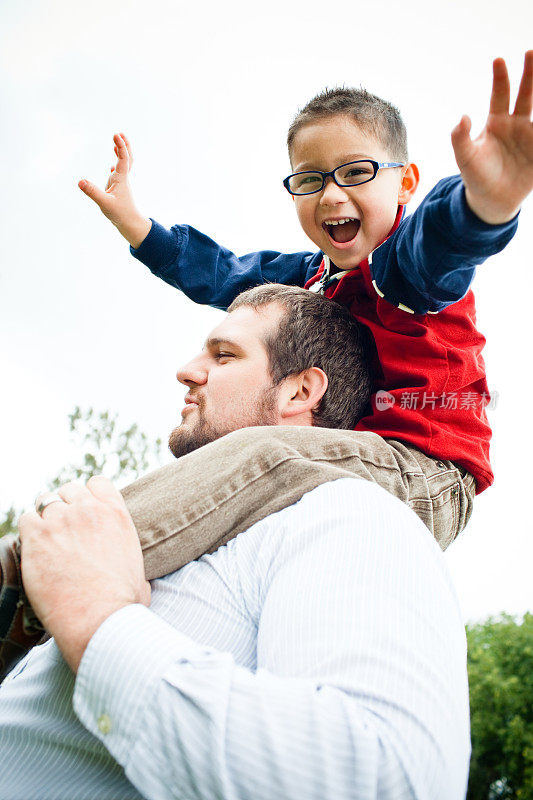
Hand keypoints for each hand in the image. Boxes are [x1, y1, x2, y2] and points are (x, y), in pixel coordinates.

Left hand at [18, 477, 150, 672]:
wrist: (101, 619)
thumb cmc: (123, 604)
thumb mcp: (140, 574)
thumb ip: (130, 564)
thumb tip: (138, 582)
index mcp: (116, 514)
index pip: (97, 483)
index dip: (88, 496)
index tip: (83, 513)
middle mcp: (89, 510)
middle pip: (68, 490)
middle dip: (64, 507)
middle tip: (62, 531)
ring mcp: (62, 520)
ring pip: (44, 501)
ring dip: (44, 518)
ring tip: (45, 542)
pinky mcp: (38, 536)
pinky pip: (25, 520)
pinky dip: (27, 533)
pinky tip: (34, 551)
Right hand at [79, 133, 151, 247]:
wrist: (131, 224)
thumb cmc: (120, 214)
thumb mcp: (104, 203)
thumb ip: (92, 192)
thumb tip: (80, 181)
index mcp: (121, 179)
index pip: (123, 158)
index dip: (121, 146)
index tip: (116, 135)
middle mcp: (123, 179)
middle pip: (128, 158)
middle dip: (125, 145)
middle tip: (120, 134)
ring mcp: (121, 184)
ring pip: (124, 165)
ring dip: (122, 153)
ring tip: (117, 142)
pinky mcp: (118, 191)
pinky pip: (119, 175)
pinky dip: (117, 167)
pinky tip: (112, 168)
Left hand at [451, 51, 532, 223]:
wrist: (492, 201)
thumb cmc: (476, 177)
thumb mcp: (465, 159)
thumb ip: (460, 139)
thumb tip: (462, 117)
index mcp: (496, 122)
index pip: (499, 95)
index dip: (500, 78)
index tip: (498, 60)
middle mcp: (515, 124)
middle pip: (525, 94)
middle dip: (530, 73)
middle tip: (530, 52)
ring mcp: (530, 135)